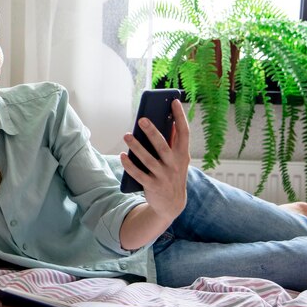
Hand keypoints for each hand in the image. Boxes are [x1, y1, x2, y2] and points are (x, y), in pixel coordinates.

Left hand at [120, 99, 189, 222]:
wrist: (172, 205)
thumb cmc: (172, 174)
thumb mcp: (178, 159)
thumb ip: (173, 142)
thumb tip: (166, 120)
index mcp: (182, 155)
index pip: (184, 133)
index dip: (180, 116)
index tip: (174, 101)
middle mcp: (174, 165)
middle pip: (162, 146)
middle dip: (152, 132)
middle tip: (142, 119)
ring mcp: (164, 176)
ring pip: (148, 159)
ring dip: (136, 147)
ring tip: (126, 135)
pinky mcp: (152, 186)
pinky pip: (138, 174)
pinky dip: (129, 165)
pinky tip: (122, 156)